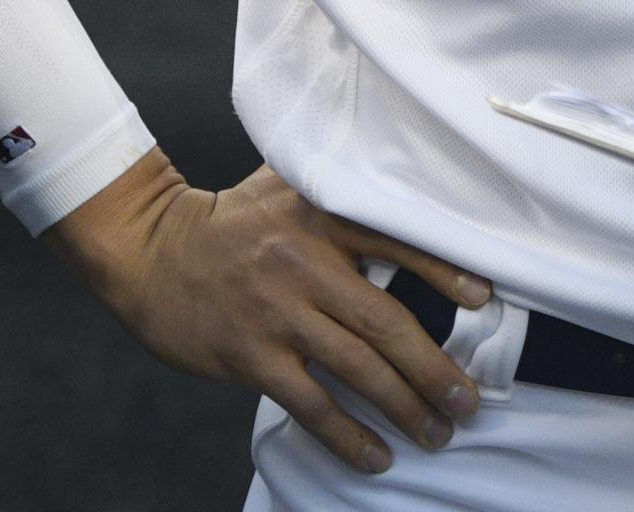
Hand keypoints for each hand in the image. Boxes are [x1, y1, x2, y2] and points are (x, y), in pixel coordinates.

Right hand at [43, 149, 491, 473]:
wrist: (149, 249)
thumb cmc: (228, 218)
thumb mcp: (288, 181)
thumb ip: (341, 182)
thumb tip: (407, 179)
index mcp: (324, 216)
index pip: (398, 241)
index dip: (444, 271)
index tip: (484, 298)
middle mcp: (308, 264)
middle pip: (388, 323)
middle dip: (435, 369)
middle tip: (468, 402)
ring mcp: (280, 315)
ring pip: (357, 370)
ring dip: (404, 407)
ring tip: (437, 432)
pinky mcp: (251, 356)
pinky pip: (311, 403)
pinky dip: (348, 434)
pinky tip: (375, 455)